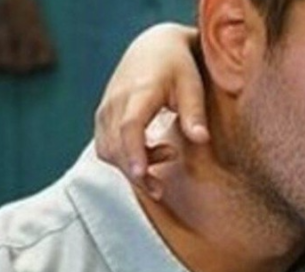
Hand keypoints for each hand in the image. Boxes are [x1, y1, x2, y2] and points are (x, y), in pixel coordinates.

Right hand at [94, 23, 207, 185]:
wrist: (153, 47)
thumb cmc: (178, 66)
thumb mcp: (192, 84)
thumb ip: (194, 112)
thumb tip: (201, 139)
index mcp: (139, 91)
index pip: (129, 125)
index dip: (134, 151)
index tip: (140, 173)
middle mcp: (116, 101)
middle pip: (115, 144)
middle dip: (135, 172)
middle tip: (160, 190)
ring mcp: (105, 110)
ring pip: (107, 149)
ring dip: (132, 165)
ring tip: (169, 154)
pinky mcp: (103, 118)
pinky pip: (106, 147)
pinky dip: (125, 158)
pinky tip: (154, 154)